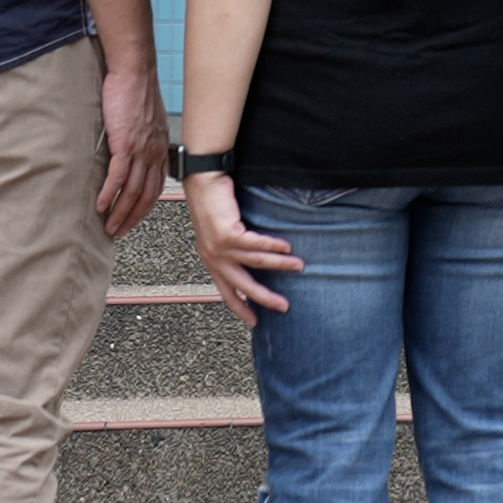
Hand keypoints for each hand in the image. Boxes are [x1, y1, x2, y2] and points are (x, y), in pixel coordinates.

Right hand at [95, 61, 170, 238]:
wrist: (134, 72)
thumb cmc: (137, 91)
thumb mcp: (146, 120)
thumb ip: (143, 139)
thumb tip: (133, 150)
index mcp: (159, 148)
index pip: (156, 186)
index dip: (145, 206)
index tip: (134, 219)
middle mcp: (154, 152)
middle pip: (146, 194)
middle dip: (132, 217)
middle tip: (119, 231)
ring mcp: (140, 149)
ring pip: (132, 189)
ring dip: (119, 211)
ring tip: (109, 226)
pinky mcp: (125, 143)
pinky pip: (118, 175)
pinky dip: (109, 193)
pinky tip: (100, 205)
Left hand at [186, 174, 299, 321]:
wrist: (203, 181)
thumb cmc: (214, 202)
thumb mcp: (222, 232)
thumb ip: (235, 248)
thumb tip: (259, 258)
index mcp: (211, 261)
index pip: (226, 292)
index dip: (240, 308)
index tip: (254, 322)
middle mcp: (213, 258)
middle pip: (242, 285)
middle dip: (264, 298)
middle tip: (284, 306)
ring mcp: (219, 247)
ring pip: (255, 262)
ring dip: (280, 264)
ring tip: (299, 266)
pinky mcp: (226, 234)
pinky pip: (256, 243)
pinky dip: (273, 245)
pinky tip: (287, 246)